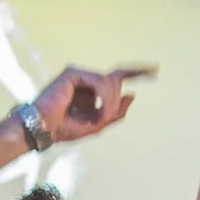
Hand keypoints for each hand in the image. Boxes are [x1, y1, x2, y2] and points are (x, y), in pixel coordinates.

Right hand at [32, 66, 152, 144]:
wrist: (44, 129)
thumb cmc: (64, 129)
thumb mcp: (96, 125)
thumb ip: (114, 113)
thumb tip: (131, 95)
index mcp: (91, 91)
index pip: (117, 76)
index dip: (137, 72)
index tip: (155, 70)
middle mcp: (86, 80)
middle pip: (115, 82)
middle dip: (113, 103)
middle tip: (102, 118)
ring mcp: (80, 74)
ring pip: (110, 83)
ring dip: (108, 104)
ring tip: (98, 118)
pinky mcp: (73, 73)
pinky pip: (100, 82)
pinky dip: (104, 99)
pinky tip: (97, 110)